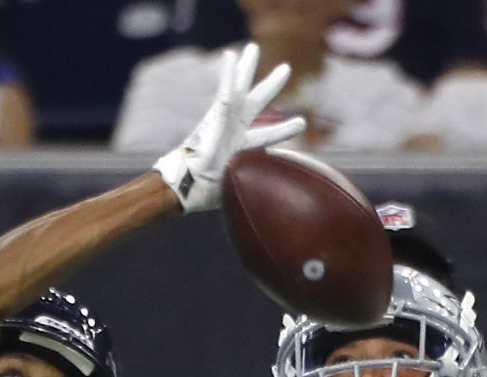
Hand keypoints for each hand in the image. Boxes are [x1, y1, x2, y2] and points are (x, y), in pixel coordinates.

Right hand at [154, 43, 305, 213]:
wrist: (185, 189)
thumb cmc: (203, 193)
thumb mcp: (236, 191)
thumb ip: (251, 193)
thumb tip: (268, 219)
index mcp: (239, 149)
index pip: (265, 137)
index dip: (281, 130)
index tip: (301, 122)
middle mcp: (232, 131)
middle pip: (256, 103)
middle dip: (271, 86)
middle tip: (286, 69)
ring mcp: (222, 123)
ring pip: (240, 90)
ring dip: (247, 69)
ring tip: (252, 48)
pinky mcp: (213, 119)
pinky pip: (224, 94)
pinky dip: (229, 76)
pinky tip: (231, 56)